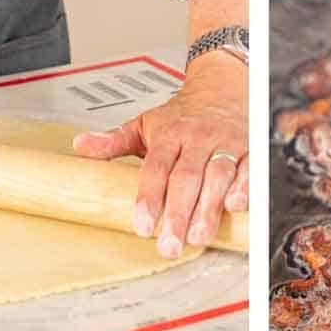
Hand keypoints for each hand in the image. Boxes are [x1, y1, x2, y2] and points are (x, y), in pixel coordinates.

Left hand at [73, 54, 247, 257]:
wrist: (222, 86)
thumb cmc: (182, 113)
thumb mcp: (145, 123)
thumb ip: (114, 140)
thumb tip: (81, 146)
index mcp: (170, 134)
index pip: (156, 167)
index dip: (149, 197)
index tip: (142, 225)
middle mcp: (198, 138)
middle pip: (186, 178)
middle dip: (178, 214)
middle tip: (169, 245)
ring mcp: (225, 143)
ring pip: (218, 176)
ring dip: (209, 208)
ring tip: (197, 237)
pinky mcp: (249, 149)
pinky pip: (250, 168)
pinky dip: (245, 187)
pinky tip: (236, 207)